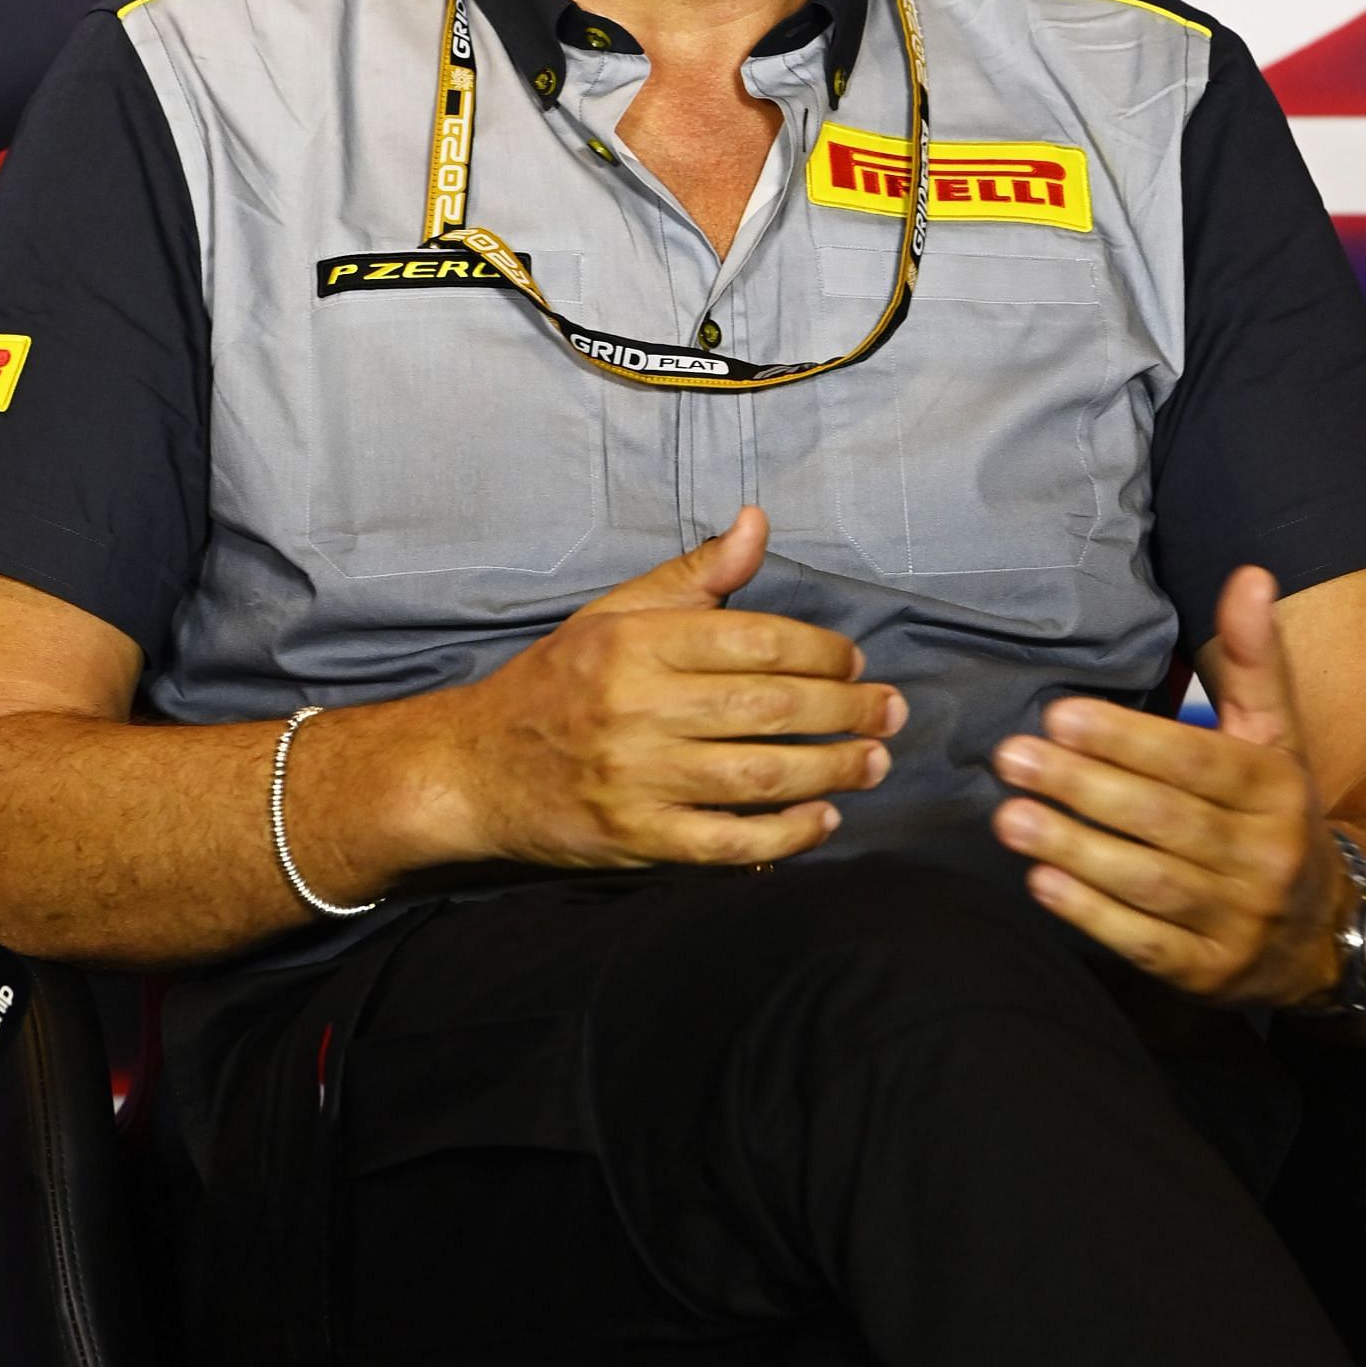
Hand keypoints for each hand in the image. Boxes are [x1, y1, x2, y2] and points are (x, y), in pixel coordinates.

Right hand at [454, 507, 903, 869]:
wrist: (474, 769)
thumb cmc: (555, 683)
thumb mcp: (612, 614)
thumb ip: (693, 577)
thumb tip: (757, 524)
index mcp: (634, 644)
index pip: (753, 640)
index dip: (819, 652)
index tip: (855, 662)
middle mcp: (635, 708)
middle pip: (768, 707)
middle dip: (846, 710)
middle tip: (891, 712)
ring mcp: (635, 779)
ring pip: (759, 776)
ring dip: (832, 769)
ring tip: (874, 762)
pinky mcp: (635, 838)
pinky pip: (727, 842)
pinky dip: (785, 836)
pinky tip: (823, 820)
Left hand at [991, 567, 1348, 1004]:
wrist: (1328, 930)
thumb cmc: (1274, 814)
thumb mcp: (1276, 737)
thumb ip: (1253, 658)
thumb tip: (1249, 573)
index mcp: (1277, 789)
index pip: (1196, 761)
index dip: (1126, 739)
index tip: (1060, 714)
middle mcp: (1264, 856)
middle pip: (1164, 819)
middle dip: (1083, 787)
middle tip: (1013, 758)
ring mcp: (1238, 921)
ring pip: (1150, 883)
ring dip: (1075, 849)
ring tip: (1010, 817)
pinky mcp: (1208, 973)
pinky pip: (1146, 944)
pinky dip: (1091, 915)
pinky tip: (1042, 883)